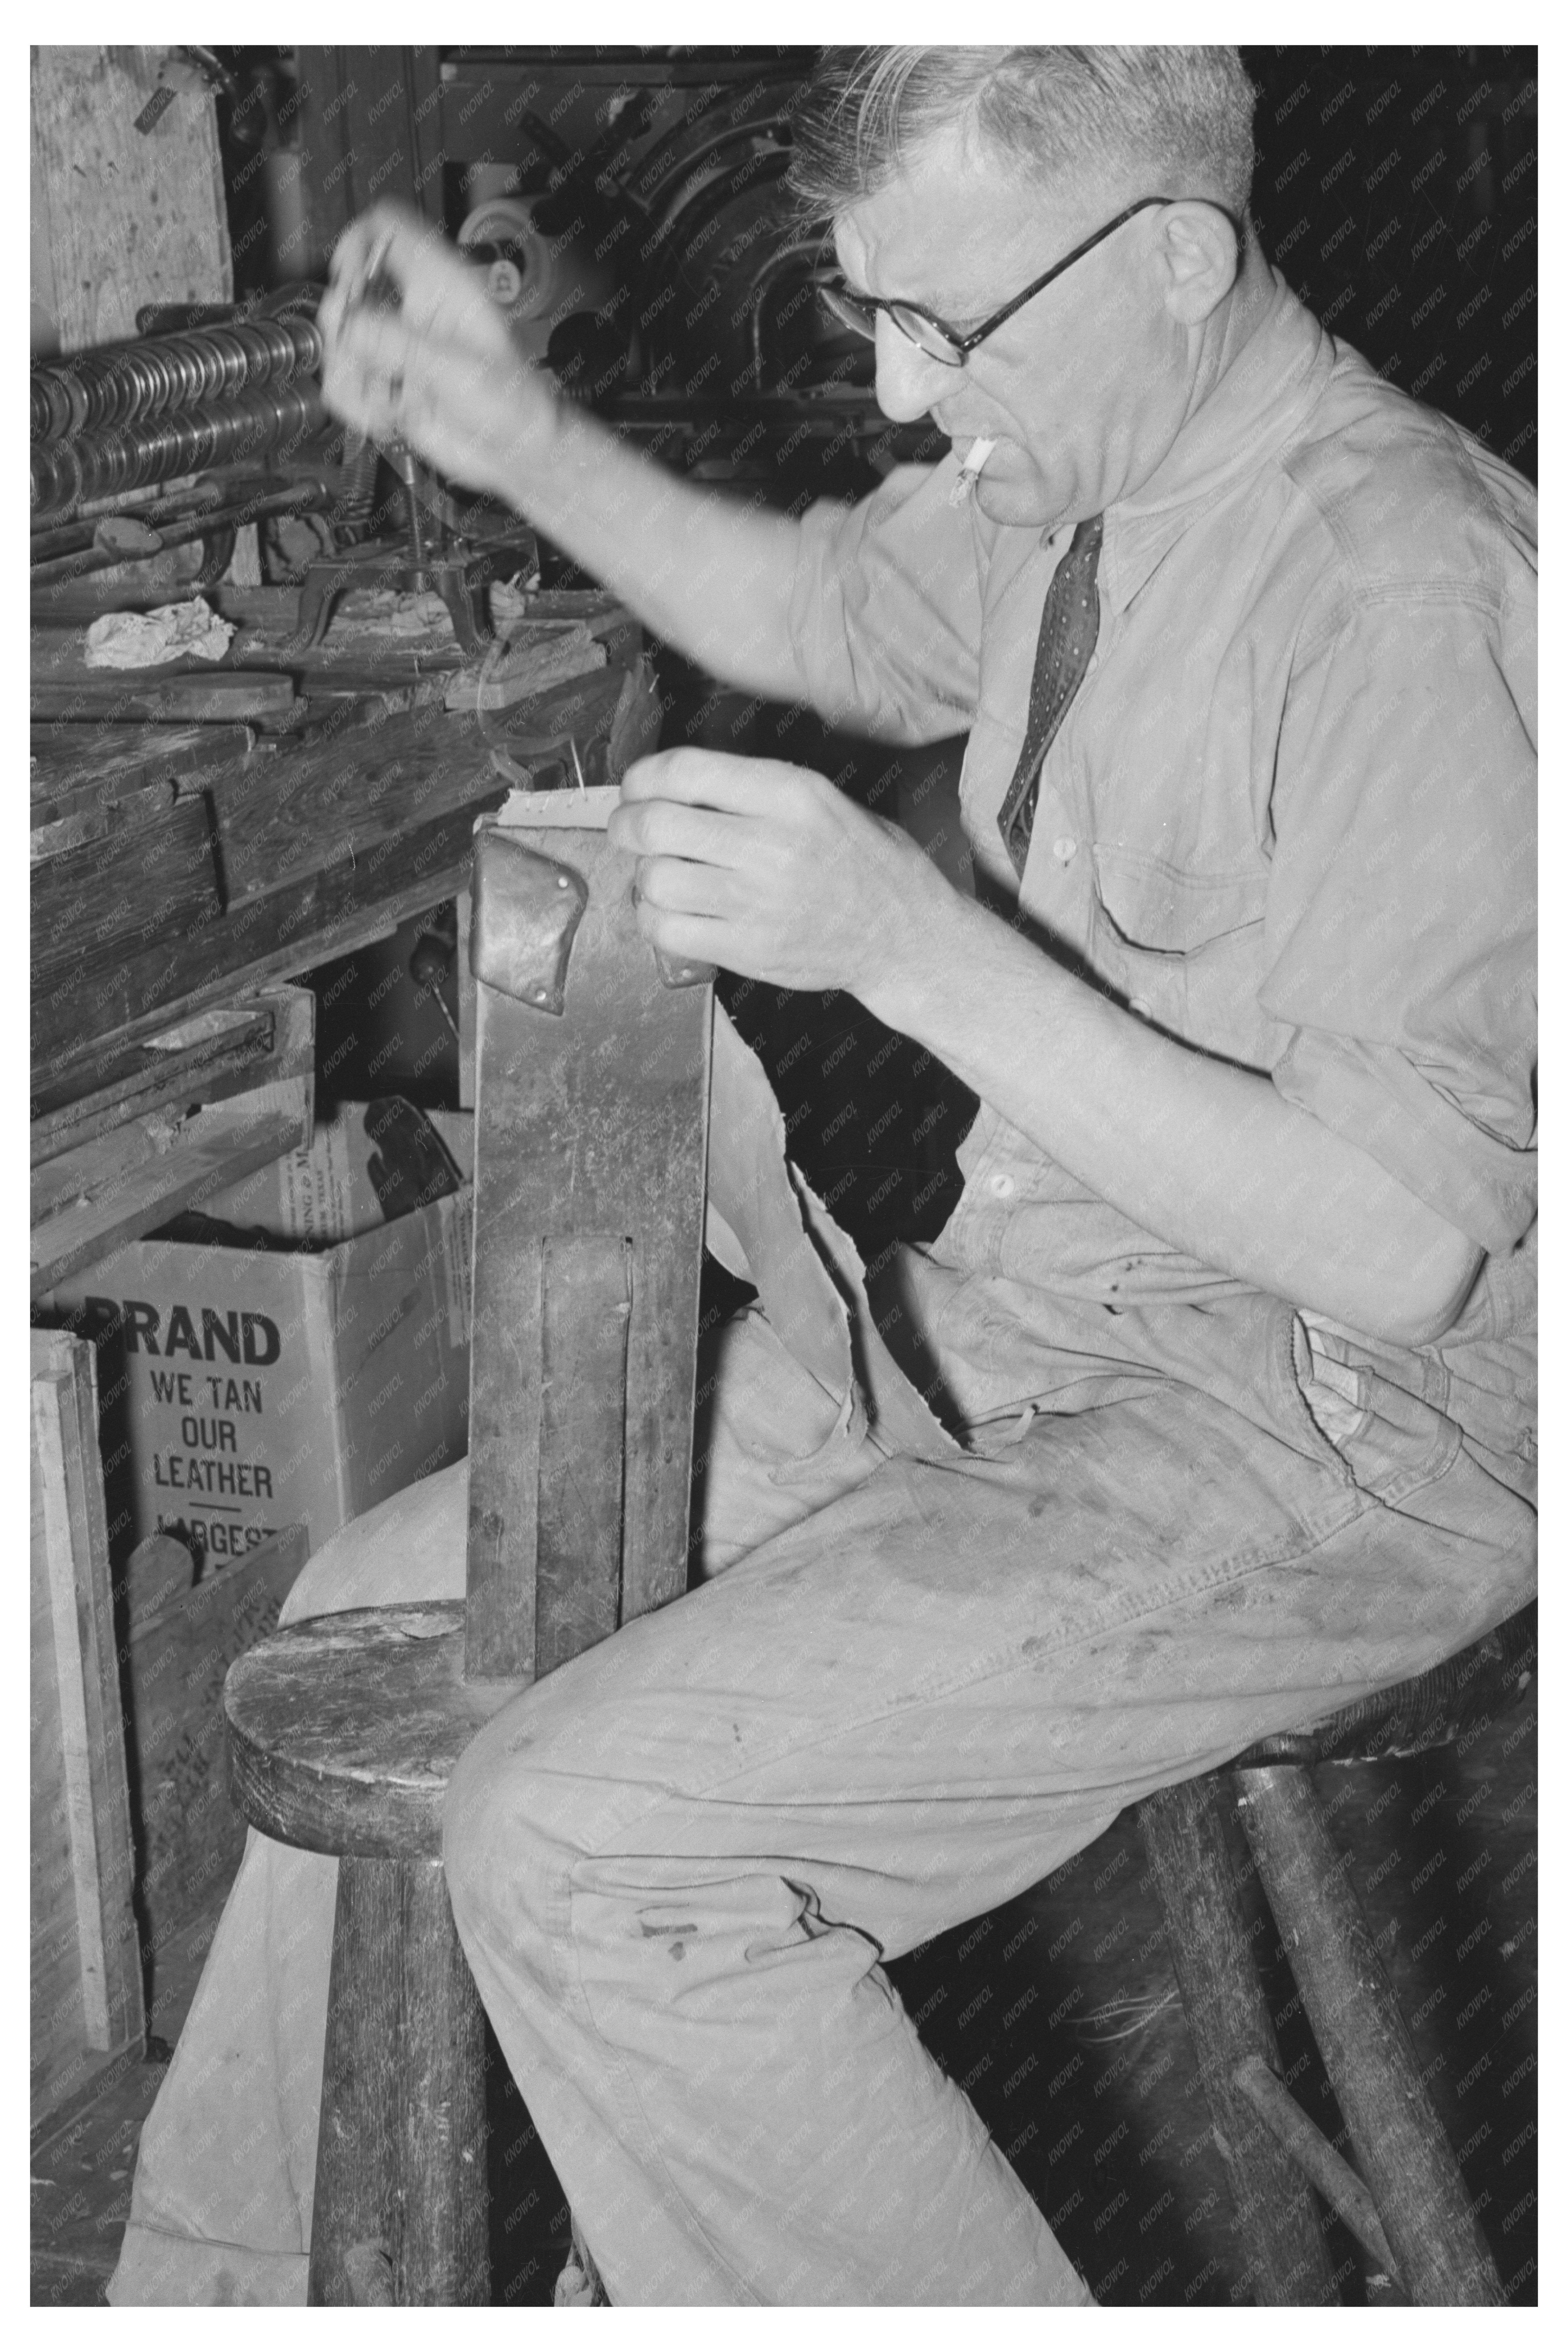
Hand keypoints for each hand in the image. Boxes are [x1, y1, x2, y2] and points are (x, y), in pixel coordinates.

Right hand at [317, 201, 562, 500]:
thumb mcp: (459, 368)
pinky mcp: (387, 381)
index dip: (358, 244)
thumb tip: (350, 325)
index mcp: (441, 284)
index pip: (388, 229)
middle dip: (344, 325)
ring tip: (386, 398)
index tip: (349, 280)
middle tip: (363, 353)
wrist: (517, 452)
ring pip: (339, 341)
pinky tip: (387, 416)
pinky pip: (344, 383)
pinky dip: (357, 405)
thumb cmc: (514, 403)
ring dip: (351, 374)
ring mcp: (396, 346)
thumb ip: (399, 344)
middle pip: (348, 287)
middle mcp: (413, 310)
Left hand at [608, 749, 948, 998]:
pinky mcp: (748, 949)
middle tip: (627, 830)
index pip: (684, 771)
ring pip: (655, 879)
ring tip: (659, 873)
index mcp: (790, 795)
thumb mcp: (825, 800)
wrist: (904, 935)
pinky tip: (668, 911)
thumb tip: (675, 785)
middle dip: (625, 825)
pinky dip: (653, 918)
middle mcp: (770, 844)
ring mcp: (757, 902)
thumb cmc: (866, 863)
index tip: (635, 788)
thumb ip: (755, 790)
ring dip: (643, 875)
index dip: (641, 778)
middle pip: (655, 825)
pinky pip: (667, 930)